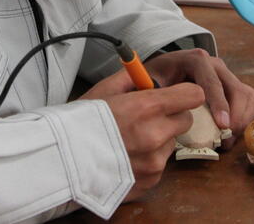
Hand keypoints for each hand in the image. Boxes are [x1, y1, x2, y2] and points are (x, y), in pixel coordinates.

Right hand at [80, 75, 204, 200]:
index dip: (184, 93)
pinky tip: (125, 157)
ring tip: (129, 141)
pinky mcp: (150, 181)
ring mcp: (154, 162)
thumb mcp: (103, 90)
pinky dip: (148, 160)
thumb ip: (131, 78)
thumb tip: (146, 73)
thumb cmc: (79, 122)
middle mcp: (156, 135)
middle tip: (147, 118)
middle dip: (171, 116)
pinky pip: (160, 165)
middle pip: (185, 120)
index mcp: (146, 108)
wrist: (60, 162)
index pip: (193, 96)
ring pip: (171, 144)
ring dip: (158, 140)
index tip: (176, 95)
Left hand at [143, 49, 253, 148]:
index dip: (219, 104)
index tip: (223, 125)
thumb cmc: (157, 77)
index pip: (212, 82)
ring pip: (248, 96)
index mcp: (195, 60)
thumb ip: (154, 92)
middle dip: (236, 117)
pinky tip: (231, 132)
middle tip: (225, 141)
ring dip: (242, 120)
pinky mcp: (233, 85)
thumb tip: (163, 109)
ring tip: (227, 139)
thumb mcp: (150, 81)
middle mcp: (215, 64)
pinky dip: (245, 118)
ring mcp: (226, 74)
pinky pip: (250, 101)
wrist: (165, 68)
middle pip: (237, 90)